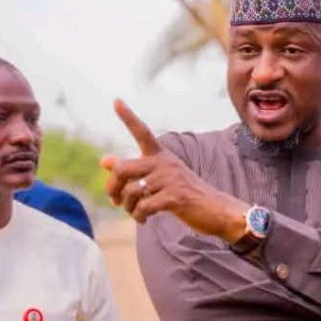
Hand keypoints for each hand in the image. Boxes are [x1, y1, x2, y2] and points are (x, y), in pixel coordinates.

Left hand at [100, 100, 249, 241]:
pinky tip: (144, 219)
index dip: (128, 117)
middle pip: (122, 168)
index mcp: (161, 155)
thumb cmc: (184, 193)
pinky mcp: (174, 197)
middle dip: (112, 187)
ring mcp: (170, 179)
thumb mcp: (159, 178)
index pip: (142, 132)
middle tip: (116, 201)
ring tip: (135, 213)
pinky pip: (143, 206)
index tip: (116, 100)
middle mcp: (164, 163)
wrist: (216, 209)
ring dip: (128, 207)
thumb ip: (132, 170)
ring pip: (131, 191)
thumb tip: (104, 161)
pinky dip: (139, 216)